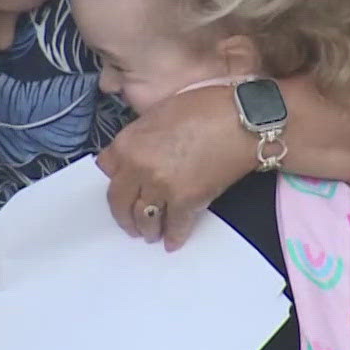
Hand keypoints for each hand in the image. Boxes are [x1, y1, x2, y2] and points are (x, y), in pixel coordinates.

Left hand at [96, 86, 252, 251]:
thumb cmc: (205, 105)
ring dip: (146, 230)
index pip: (106, 168)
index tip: (120, 187)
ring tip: (149, 234)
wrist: (243, 118)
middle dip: (124, 216)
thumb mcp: (160, 111)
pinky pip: (175, 227)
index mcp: (128, 143)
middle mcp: (138, 168)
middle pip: (119, 202)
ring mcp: (161, 188)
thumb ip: (141, 135)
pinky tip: (172, 243)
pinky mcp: (186, 202)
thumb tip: (137, 152)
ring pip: (144, 219)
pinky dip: (174, 238)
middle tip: (129, 224)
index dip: (115, 178)